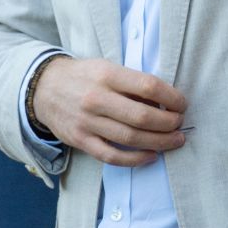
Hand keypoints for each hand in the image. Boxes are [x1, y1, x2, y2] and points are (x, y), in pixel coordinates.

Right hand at [33, 57, 187, 165]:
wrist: (45, 88)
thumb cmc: (84, 76)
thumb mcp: (108, 67)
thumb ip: (132, 82)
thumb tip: (165, 100)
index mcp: (108, 75)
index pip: (148, 86)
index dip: (171, 97)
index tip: (182, 103)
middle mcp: (98, 99)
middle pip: (142, 117)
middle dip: (168, 123)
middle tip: (181, 124)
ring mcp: (88, 122)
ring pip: (130, 138)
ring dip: (159, 142)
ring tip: (175, 141)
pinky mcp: (80, 141)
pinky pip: (112, 156)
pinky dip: (135, 159)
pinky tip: (151, 156)